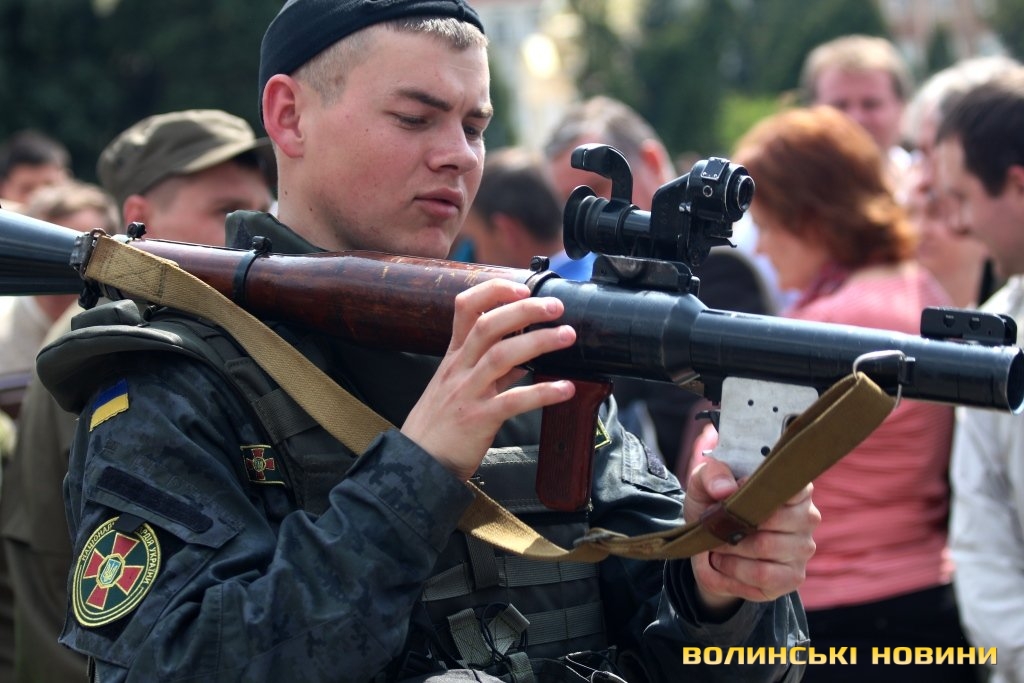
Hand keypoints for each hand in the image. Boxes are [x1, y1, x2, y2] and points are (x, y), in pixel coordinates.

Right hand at [402, 279, 575, 480]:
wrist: (415, 464)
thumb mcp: (459, 387)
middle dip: (525, 310)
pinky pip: (513, 401)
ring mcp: (468, 393)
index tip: (522, 287)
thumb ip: (492, 370)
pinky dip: (543, 393)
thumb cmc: (440, 424)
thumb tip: (527, 357)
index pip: (466, 308)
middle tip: (556, 307)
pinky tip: (566, 389)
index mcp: (454, 356)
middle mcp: (459, 369)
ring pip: (502, 357)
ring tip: (568, 336)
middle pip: (489, 326)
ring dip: (539, 342)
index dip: (494, 292)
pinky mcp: (479, 419)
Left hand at [683, 458, 818, 617]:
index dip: (752, 490)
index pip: (788, 484)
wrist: (707, 548)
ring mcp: (803, 548)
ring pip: (764, 547)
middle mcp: (807, 516)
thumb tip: (726, 489)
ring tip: (717, 545)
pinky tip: (725, 563)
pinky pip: (763, 575)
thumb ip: (712, 475)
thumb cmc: (714, 507)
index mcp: (793, 487)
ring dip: (731, 548)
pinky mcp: (793, 577)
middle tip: (714, 527)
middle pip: (771, 518)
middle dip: (733, 525)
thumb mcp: (704, 484)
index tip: (730, 494)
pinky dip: (735, 570)